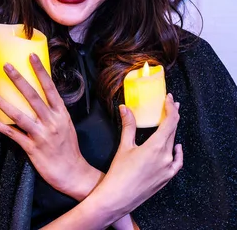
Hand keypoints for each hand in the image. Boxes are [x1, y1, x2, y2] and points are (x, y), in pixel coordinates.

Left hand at [0, 53, 100, 199]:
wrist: (73, 173)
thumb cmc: (67, 147)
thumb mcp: (66, 124)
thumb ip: (53, 111)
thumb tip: (40, 94)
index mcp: (61, 113)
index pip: (50, 88)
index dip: (40, 71)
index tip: (31, 56)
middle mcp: (52, 121)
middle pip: (33, 96)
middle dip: (19, 80)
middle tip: (6, 66)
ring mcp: (41, 135)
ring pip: (20, 115)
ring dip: (5, 103)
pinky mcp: (32, 148)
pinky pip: (12, 134)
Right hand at [87, 94, 182, 218]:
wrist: (119, 197)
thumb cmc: (119, 173)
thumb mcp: (124, 146)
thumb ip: (128, 126)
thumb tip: (125, 108)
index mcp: (156, 146)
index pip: (170, 122)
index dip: (171, 108)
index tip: (169, 99)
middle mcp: (166, 156)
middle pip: (173, 131)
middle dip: (172, 116)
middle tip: (170, 104)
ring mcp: (168, 168)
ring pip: (173, 144)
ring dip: (172, 131)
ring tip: (169, 122)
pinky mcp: (167, 177)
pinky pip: (177, 161)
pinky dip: (177, 152)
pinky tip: (176, 148)